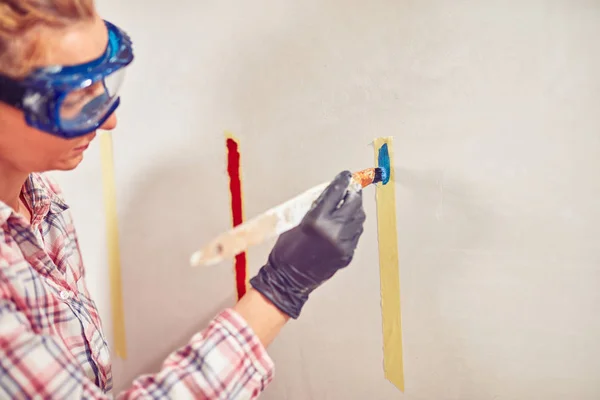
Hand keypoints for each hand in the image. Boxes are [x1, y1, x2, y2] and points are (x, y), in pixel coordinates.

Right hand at [249, 171, 365, 318]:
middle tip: (350, 189)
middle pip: (353, 203)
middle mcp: (333, 231)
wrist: (289, 279)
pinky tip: (345, 224)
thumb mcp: (297, 222)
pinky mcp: (347, 255)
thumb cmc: (286, 250)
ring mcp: (343, 244)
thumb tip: (331, 194)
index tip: (346, 176)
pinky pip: (356, 234)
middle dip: (353, 194)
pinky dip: (352, 225)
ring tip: (348, 206)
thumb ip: (316, 207)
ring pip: (359, 219)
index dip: (343, 181)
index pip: (336, 193)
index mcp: (317, 221)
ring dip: (355, 210)